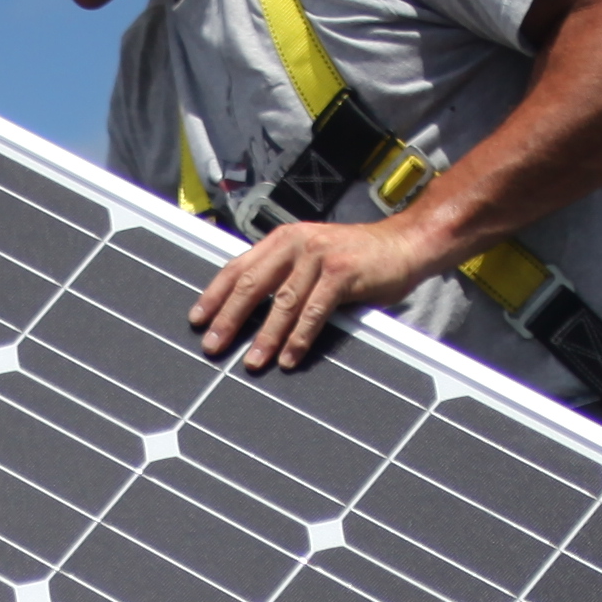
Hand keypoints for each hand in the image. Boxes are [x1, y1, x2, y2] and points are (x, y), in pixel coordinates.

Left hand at [191, 209, 452, 374]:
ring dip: (265, 336)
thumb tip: (248, 313)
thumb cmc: (358, 257)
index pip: (238, 267)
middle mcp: (296, 243)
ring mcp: (318, 256)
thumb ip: (285, 275)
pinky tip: (288, 359)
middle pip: (251, 284)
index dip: (214, 294)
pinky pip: (313, 311)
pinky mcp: (342, 273)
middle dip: (229, 319)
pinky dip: (299, 338)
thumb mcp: (313, 258)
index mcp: (283, 239)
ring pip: (281, 302)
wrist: (405, 243)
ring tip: (251, 362)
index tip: (196, 320)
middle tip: (213, 346)